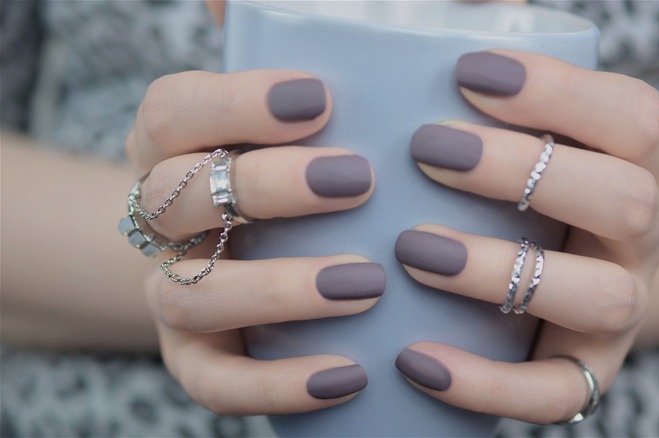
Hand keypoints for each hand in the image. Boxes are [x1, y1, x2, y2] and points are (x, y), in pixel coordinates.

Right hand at [125, 70, 382, 414]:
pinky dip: (279, 384)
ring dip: (278, 288)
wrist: (255, 263)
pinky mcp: (198, 362)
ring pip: (193, 295)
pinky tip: (350, 374)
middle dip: (267, 187)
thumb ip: (270, 58)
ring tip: (365, 283)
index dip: (236, 103)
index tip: (319, 99)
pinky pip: (219, 384)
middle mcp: (161, 222)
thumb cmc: (291, 174)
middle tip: (358, 178)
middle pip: (179, 197)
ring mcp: (173, 295)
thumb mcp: (285, 119)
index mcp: (174, 150)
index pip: (173, 114)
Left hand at [394, 50, 658, 422]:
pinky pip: (555, 392)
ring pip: (601, 296)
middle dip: (523, 172)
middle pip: (624, 199)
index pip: (629, 117)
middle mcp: (645, 231)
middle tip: (427, 151)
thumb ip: (501, 77)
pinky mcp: (585, 370)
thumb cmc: (530, 181)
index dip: (556, 92)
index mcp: (638, 159)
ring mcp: (622, 305)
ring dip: (500, 269)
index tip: (466, 73)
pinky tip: (416, 360)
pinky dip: (487, 382)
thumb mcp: (528, 127)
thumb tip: (457, 13)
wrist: (567, 272)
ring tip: (413, 249)